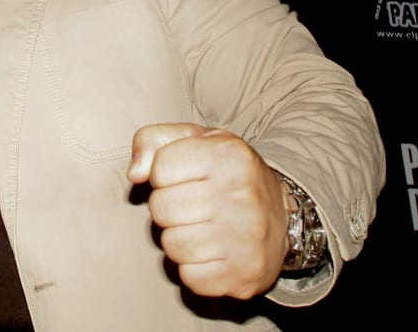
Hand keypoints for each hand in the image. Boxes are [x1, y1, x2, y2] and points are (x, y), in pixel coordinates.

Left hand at [127, 123, 287, 298]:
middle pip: (161, 208)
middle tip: (193, 205)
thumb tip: (134, 174)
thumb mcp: (195, 140)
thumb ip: (152, 141)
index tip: (185, 177)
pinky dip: (194, 268)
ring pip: (171, 245)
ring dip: (179, 238)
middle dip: (168, 208)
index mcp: (229, 155)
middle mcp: (241, 195)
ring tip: (202, 227)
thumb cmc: (226, 173)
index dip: (163, 174)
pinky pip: (190, 277)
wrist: (282, 215)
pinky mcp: (246, 274)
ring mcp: (246, 238)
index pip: (160, 169)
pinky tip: (213, 251)